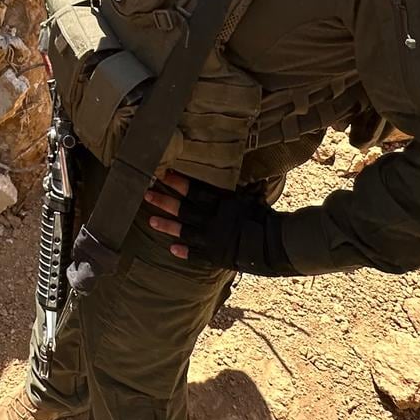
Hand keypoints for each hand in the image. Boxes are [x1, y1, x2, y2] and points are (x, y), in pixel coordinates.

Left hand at [142, 169, 294, 275]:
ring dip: (167, 226)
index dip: (179, 183)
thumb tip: (243, 164)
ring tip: (150, 221)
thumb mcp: (254, 196)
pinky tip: (171, 249)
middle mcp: (213, 220)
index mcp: (222, 203)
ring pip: (185, 231)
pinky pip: (196, 254)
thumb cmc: (264, 217)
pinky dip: (184, 251)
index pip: (195, 190)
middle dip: (164, 202)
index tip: (163, 174)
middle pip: (184, 209)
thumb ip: (244, 184)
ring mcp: (212, 239)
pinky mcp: (215, 255)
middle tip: (146, 194)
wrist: (274, 245)